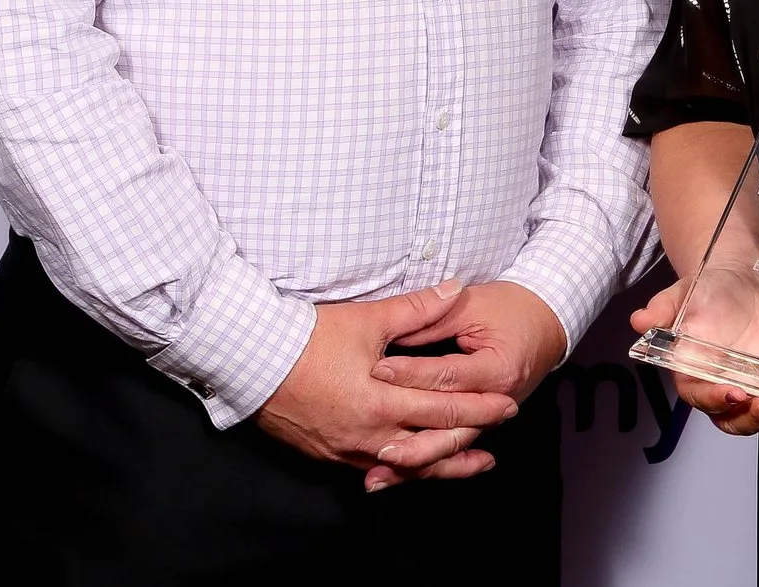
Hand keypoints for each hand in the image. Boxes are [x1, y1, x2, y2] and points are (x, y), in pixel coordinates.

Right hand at [254, 283, 519, 492]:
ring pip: (407, 465)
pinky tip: (417, 467)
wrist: (251, 361)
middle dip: (471, 434)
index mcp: (380, 404)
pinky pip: (377, 469)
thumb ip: (416, 308)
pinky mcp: (329, 456)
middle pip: (431, 443)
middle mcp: (368, 436)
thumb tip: (455, 288)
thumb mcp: (367, 319)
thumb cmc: (307, 339)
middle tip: (502, 423)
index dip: (479, 407)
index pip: (443, 409)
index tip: (507, 402)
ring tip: (474, 461)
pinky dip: (404, 469)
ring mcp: (347, 451)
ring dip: (444, 463)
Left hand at [367, 281, 567, 487]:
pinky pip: (449, 449)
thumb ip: (434, 320)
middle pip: (449, 425)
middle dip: (408, 431)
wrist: (545, 322)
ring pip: (449, 447)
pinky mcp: (479, 424)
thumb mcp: (473, 305)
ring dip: (414, 462)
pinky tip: (395, 474)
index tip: (376, 370)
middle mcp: (497, 402)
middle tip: (370, 428)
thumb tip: (395, 333)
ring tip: (378, 471)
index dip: (410, 373)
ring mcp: (490, 419)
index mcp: (498, 370)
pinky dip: (423, 464)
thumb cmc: (510, 308)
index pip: (448, 377)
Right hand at [627, 271, 758, 436]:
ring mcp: (757, 390)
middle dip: (755, 417)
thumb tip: (640, 320)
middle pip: (736, 419)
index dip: (715, 399)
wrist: (742, 283)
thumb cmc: (708, 292)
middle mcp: (725, 390)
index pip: (701, 396)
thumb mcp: (683, 294)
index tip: (733, 392)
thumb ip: (663, 310)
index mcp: (695, 374)